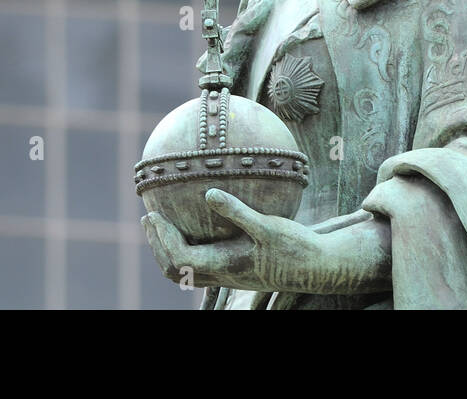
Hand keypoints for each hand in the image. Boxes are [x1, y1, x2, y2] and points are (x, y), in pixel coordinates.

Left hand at [141, 189, 332, 292]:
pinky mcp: (238, 266)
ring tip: (163, 222)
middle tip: (149, 218)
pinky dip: (190, 245)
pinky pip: (203, 261)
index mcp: (225, 265)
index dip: (162, 238)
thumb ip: (238, 212)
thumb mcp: (269, 227)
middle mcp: (223, 273)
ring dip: (170, 248)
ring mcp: (229, 273)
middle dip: (157, 246)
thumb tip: (208, 193)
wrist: (318, 268)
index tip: (153, 214)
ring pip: (188, 269)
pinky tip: (198, 221)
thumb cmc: (296, 247)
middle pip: (176, 270)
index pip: (180, 258)